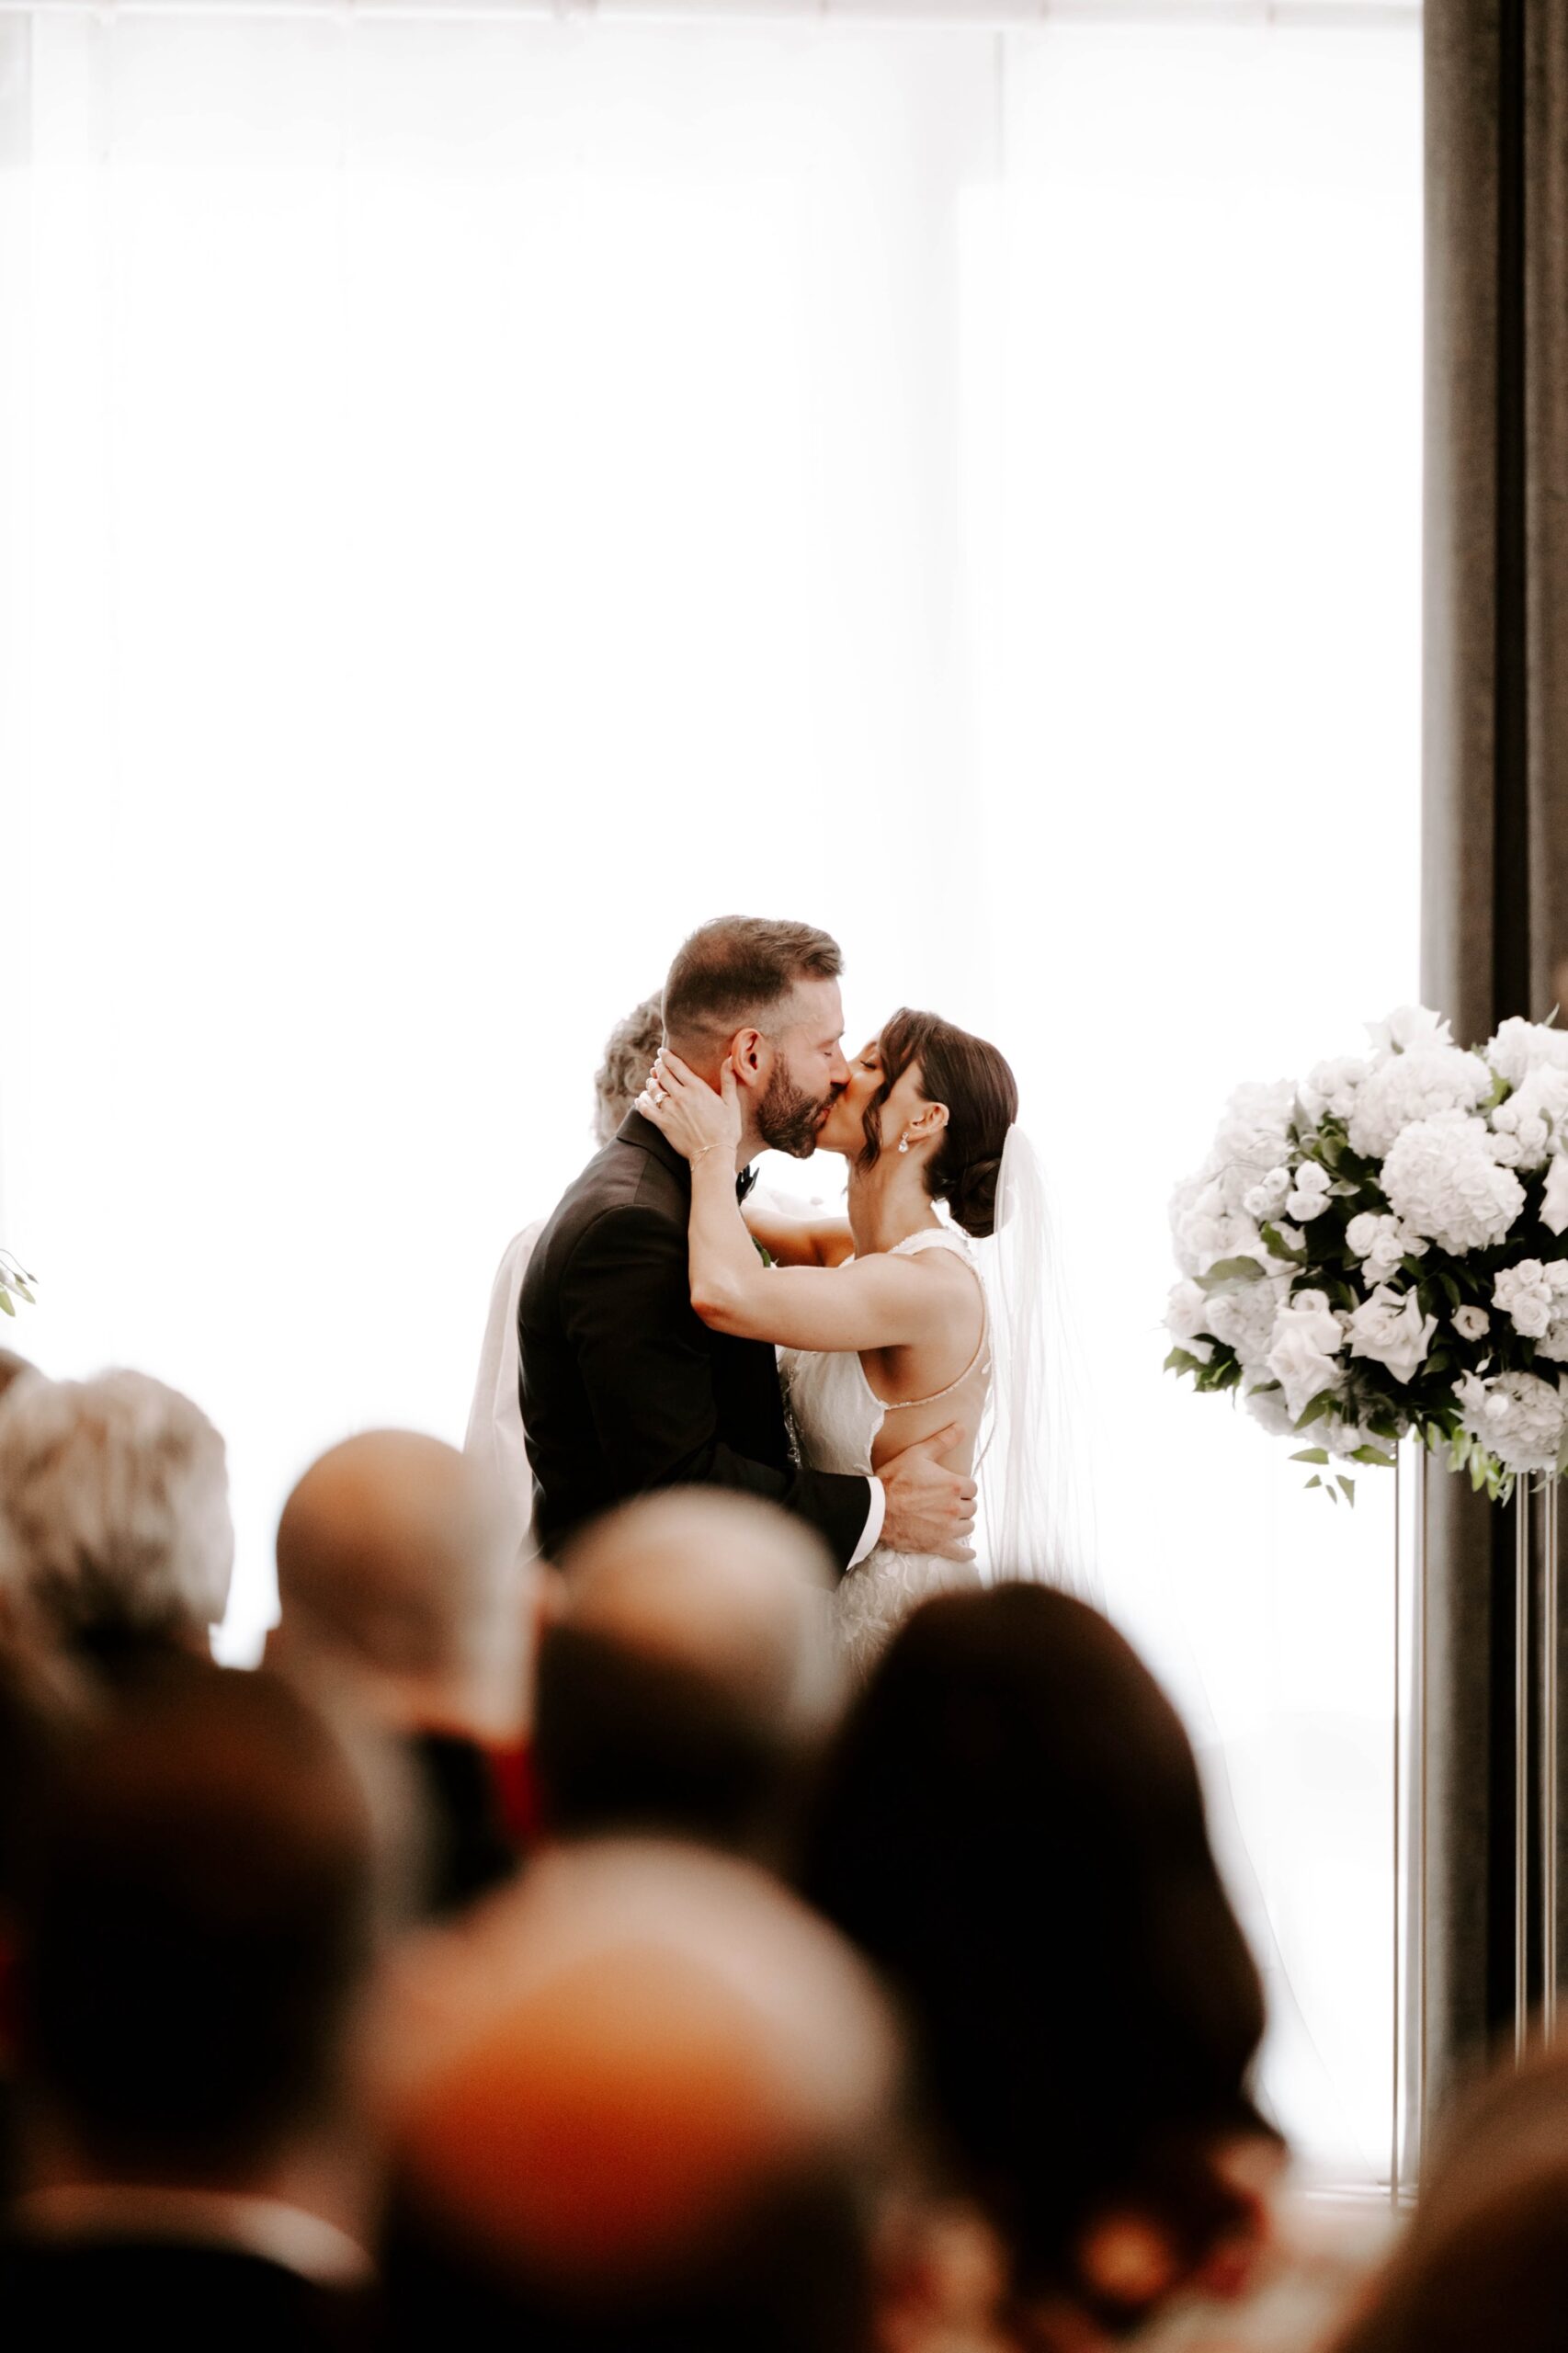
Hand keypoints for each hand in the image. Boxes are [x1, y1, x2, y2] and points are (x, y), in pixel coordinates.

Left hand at [637, 1049, 742, 1167]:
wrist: (714, 1154)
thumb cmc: (727, 1130)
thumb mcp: (731, 1103)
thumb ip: (728, 1080)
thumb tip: (730, 1059)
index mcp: (697, 1088)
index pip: (676, 1066)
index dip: (667, 1056)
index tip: (662, 1052)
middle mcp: (681, 1096)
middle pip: (663, 1075)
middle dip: (658, 1067)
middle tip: (657, 1065)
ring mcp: (670, 1110)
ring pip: (653, 1090)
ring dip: (651, 1083)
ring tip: (651, 1081)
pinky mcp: (663, 1124)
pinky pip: (645, 1109)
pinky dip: (641, 1102)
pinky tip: (640, 1099)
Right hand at [878, 1422, 977, 1561]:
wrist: (875, 1508)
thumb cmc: (894, 1479)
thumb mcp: (918, 1454)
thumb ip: (943, 1441)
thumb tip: (962, 1427)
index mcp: (953, 1485)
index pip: (972, 1487)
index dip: (962, 1487)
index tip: (952, 1488)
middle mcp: (954, 1507)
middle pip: (971, 1507)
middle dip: (962, 1504)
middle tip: (948, 1502)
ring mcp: (947, 1529)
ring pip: (968, 1527)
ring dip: (962, 1523)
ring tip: (951, 1520)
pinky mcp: (937, 1545)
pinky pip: (959, 1553)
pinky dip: (965, 1554)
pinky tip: (969, 1553)